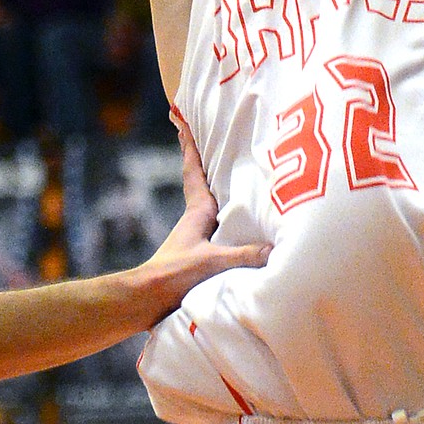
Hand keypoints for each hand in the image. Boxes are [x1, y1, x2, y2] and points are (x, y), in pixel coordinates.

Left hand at [138, 110, 269, 317]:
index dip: (191, 146)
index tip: (183, 120)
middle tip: (211, 138)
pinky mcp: (199, 257)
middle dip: (205, 161)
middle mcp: (196, 221)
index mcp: (197, 213)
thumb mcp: (213, 262)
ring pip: (211, 207)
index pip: (194, 171)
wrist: (147, 302)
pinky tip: (239, 226)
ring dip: (218, 190)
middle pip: (202, 183)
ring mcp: (196, 239)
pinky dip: (227, 219)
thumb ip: (245, 255)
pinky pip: (218, 229)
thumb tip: (277, 247)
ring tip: (233, 177)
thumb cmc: (174, 277)